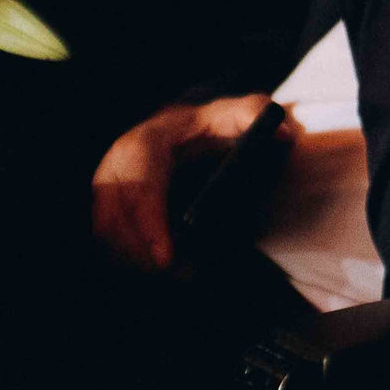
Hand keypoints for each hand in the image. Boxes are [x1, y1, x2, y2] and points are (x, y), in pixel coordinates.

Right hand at [89, 94, 283, 271]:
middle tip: (182, 276)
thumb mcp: (238, 114)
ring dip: (136, 262)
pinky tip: (164, 267)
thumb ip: (256, 115)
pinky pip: (107, 241)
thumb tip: (283, 133)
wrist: (187, 130)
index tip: (167, 260)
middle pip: (112, 220)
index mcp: (147, 142)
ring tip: (181, 274)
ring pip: (106, 236)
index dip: (149, 226)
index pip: (139, 187)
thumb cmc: (214, 126)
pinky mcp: (106, 207)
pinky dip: (132, 260)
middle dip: (142, 255)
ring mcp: (107, 187)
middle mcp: (118, 164)